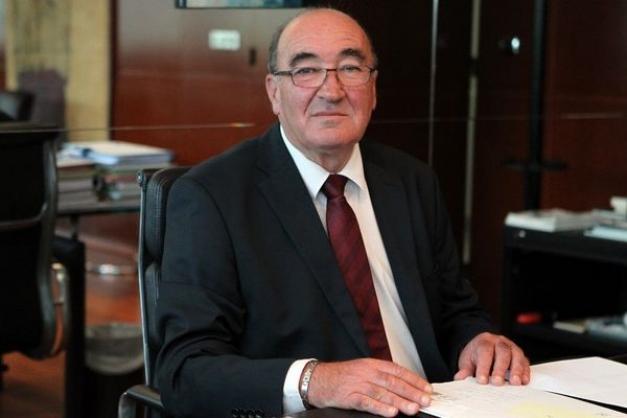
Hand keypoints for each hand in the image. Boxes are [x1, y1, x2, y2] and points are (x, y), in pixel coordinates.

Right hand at [307, 358, 431, 416]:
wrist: (319, 379)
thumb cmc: (343, 376)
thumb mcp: (363, 370)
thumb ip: (382, 376)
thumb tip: (405, 386)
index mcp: (372, 364)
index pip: (398, 371)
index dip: (414, 380)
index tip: (426, 389)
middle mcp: (367, 372)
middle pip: (393, 382)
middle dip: (411, 392)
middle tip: (425, 400)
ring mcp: (358, 384)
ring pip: (383, 392)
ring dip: (400, 401)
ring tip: (413, 409)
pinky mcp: (350, 396)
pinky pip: (367, 402)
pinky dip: (380, 407)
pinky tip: (391, 412)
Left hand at [454, 332, 529, 385]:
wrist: (484, 346)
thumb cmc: (476, 355)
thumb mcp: (467, 361)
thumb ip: (465, 370)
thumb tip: (459, 378)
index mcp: (484, 342)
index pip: (484, 352)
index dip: (483, 367)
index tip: (482, 381)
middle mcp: (499, 342)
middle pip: (502, 352)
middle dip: (500, 368)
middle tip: (497, 382)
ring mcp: (511, 347)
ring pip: (516, 355)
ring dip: (517, 370)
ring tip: (515, 383)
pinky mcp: (520, 355)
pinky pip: (525, 361)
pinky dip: (525, 371)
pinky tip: (524, 381)